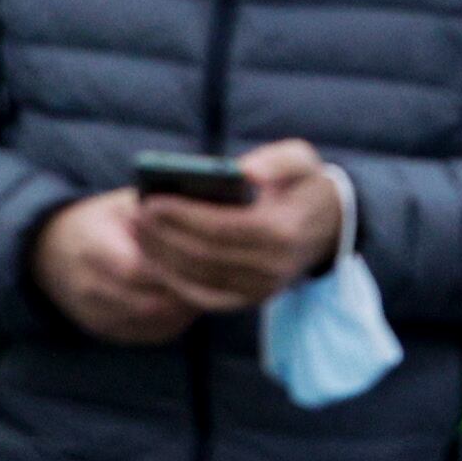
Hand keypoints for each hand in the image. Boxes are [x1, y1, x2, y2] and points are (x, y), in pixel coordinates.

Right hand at [31, 191, 194, 345]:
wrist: (51, 251)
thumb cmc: (98, 220)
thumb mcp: (121, 204)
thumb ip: (157, 208)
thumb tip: (205, 208)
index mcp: (93, 248)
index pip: (138, 269)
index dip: (175, 268)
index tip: (206, 259)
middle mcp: (91, 288)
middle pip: (151, 303)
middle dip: (187, 292)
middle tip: (217, 278)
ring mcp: (96, 315)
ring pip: (154, 323)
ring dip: (185, 309)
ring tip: (208, 288)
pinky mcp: (105, 331)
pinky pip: (149, 335)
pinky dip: (174, 321)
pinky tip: (188, 301)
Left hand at [133, 138, 345, 314]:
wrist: (326, 226)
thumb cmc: (304, 185)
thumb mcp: (301, 160)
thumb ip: (276, 160)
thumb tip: (245, 172)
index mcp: (282, 231)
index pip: (222, 227)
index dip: (183, 216)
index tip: (151, 201)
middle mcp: (272, 267)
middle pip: (204, 255)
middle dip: (164, 236)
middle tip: (135, 216)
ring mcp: (261, 290)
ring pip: (199, 279)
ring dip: (162, 259)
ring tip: (137, 234)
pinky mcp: (250, 301)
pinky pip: (204, 297)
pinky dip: (175, 282)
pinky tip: (154, 261)